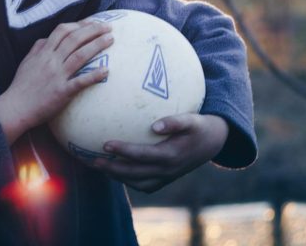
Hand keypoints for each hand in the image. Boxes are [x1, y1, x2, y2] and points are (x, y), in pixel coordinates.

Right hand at [0, 19, 112, 144]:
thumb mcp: (26, 61)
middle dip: (92, 30)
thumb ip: (37, 48)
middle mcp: (51, 61)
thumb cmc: (21, 86)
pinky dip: (94, 75)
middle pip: (74, 39)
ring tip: (110, 39)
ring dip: (97, 45)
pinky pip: (80, 82)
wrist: (16, 107)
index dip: (79, 24)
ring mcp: (57, 76)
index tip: (92, 22)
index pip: (62, 31)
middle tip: (108, 26)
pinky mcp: (62, 92)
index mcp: (43, 52)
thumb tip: (47, 39)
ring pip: (79, 56)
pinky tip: (106, 71)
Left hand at [90, 113, 228, 192]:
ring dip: (117, 176)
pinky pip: (143, 185)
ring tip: (97, 166)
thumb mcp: (192, 120)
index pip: (143, 156)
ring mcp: (166, 177)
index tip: (105, 144)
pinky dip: (127, 180)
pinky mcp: (165, 180)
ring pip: (137, 183)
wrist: (212, 143)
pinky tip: (112, 169)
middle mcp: (168, 170)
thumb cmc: (199, 126)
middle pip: (135, 174)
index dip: (124, 151)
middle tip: (92, 160)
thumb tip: (154, 126)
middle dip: (113, 168)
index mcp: (172, 156)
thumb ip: (175, 121)